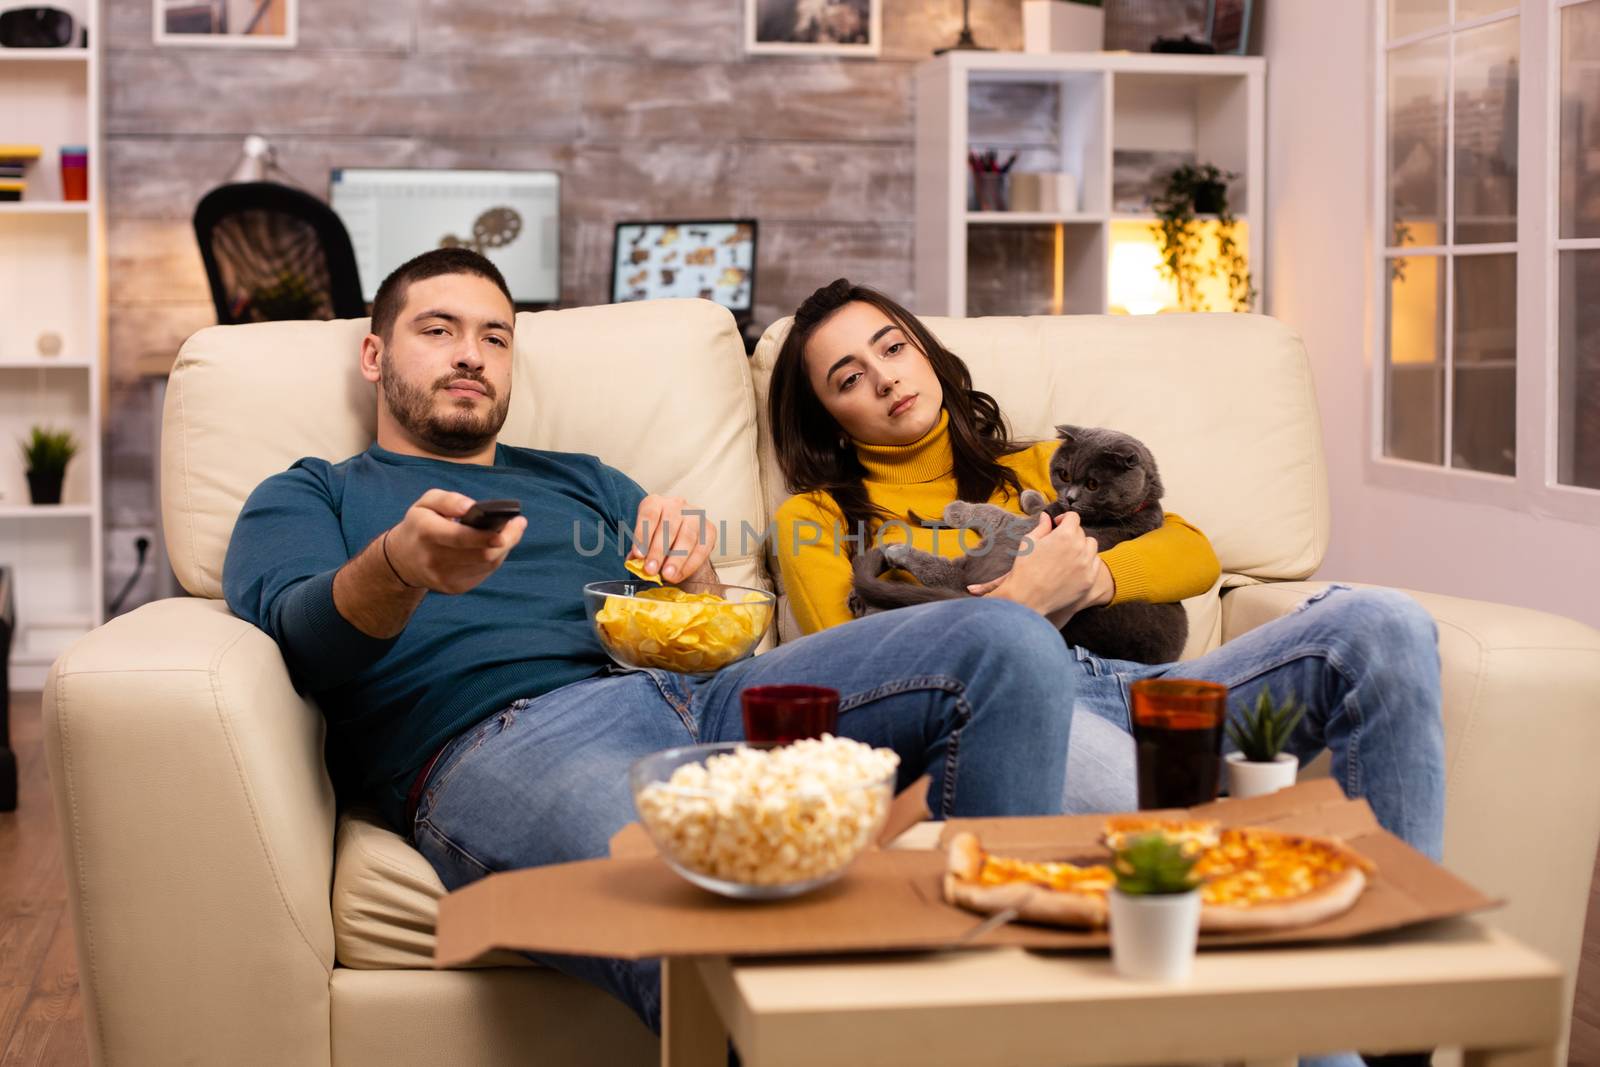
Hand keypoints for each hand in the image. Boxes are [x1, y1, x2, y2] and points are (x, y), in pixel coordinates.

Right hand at [385, 490, 527, 594]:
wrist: (402, 559)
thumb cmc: (420, 524)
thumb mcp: (426, 503)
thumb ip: (448, 500)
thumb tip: (472, 507)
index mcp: (426, 533)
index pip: (460, 537)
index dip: (488, 534)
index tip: (514, 522)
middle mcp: (434, 559)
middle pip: (482, 554)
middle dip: (507, 538)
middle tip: (519, 523)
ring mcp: (444, 578)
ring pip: (488, 564)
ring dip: (504, 547)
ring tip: (511, 532)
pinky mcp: (454, 588)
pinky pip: (484, 572)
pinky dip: (494, 558)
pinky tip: (495, 546)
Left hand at [630, 494, 716, 583]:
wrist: (680, 543)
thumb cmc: (659, 540)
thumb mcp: (645, 542)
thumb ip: (640, 552)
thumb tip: (635, 563)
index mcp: (655, 503)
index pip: (649, 515)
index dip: (643, 535)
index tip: (638, 554)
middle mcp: (676, 505)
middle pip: (668, 527)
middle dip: (658, 551)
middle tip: (651, 570)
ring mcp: (695, 516)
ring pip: (687, 537)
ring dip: (676, 559)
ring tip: (668, 575)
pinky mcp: (709, 530)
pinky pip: (702, 548)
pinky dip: (691, 564)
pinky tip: (680, 574)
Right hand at [972, 512, 1108, 620]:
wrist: (1028, 598)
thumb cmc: (1025, 568)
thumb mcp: (1029, 542)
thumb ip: (1042, 527)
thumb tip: (1046, 517)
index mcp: (1065, 535)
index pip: (1073, 517)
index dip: (1064, 519)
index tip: (1057, 525)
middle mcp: (1080, 547)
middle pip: (1081, 532)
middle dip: (1071, 534)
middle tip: (1058, 544)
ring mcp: (1087, 564)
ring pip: (1091, 546)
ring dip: (1082, 546)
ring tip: (1068, 555)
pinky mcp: (1089, 579)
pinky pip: (1095, 563)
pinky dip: (1088, 562)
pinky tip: (1074, 567)